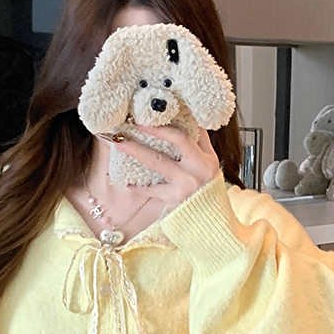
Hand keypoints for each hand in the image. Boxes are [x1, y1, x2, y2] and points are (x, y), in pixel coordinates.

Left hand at [101, 123, 221, 208]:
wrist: (213, 220)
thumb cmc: (209, 190)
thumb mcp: (211, 165)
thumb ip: (201, 144)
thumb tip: (187, 119)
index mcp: (207, 158)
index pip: (191, 133)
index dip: (172, 122)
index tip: (153, 113)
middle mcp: (198, 168)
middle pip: (176, 140)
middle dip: (154, 128)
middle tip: (135, 121)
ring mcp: (186, 184)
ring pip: (158, 162)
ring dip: (137, 150)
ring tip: (120, 143)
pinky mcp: (174, 199)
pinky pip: (151, 190)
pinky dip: (138, 186)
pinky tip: (127, 181)